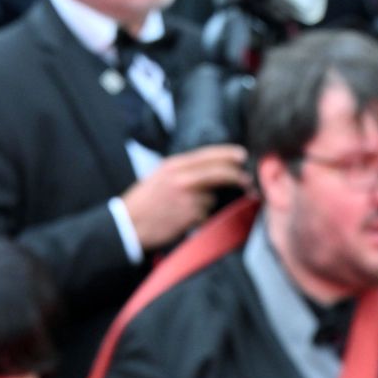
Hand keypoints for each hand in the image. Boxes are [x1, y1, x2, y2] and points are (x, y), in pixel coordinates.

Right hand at [120, 146, 250, 251]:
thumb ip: (184, 171)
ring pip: (211, 197)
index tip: (242, 155)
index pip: (207, 155)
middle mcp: (182, 178)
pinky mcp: (191, 215)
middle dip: (237, 176)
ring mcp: (188, 197)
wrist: (130, 223)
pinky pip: (205, 214)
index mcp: (174, 165)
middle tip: (248, 181)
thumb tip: (210, 169)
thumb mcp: (161, 175)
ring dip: (206, 204)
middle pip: (219, 173)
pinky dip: (199, 217)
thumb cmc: (146, 201)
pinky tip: (182, 219)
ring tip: (183, 208)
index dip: (228, 154)